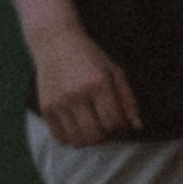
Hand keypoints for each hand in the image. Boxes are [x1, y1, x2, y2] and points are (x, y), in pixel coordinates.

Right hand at [27, 19, 142, 149]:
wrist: (56, 43)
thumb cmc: (90, 57)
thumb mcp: (114, 71)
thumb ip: (128, 100)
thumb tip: (137, 126)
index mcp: (98, 84)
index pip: (114, 122)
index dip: (120, 126)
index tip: (118, 119)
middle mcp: (77, 95)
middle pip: (95, 136)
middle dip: (105, 136)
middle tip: (105, 125)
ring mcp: (59, 103)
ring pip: (77, 141)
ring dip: (88, 139)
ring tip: (91, 126)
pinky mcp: (45, 108)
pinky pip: (60, 137)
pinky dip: (71, 137)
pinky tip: (76, 125)